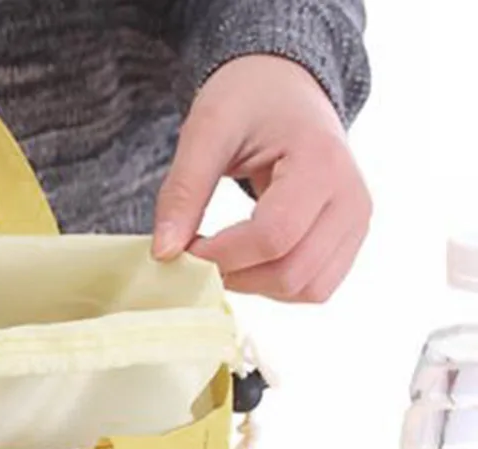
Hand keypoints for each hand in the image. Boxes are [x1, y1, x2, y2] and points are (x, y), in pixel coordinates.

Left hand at [153, 54, 370, 302]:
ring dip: (255, 285)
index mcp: (322, 163)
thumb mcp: (207, 129)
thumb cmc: (248, 99)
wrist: (285, 87)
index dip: (220, 255)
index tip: (184, 248)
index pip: (273, 236)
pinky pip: (314, 288)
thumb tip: (164, 253)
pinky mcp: (349, 241)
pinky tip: (249, 259)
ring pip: (305, 289)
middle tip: (199, 255)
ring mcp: (356, 224)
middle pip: (290, 272)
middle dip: (235, 275)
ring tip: (225, 253)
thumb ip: (183, 190)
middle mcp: (352, 199)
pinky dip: (275, 286)